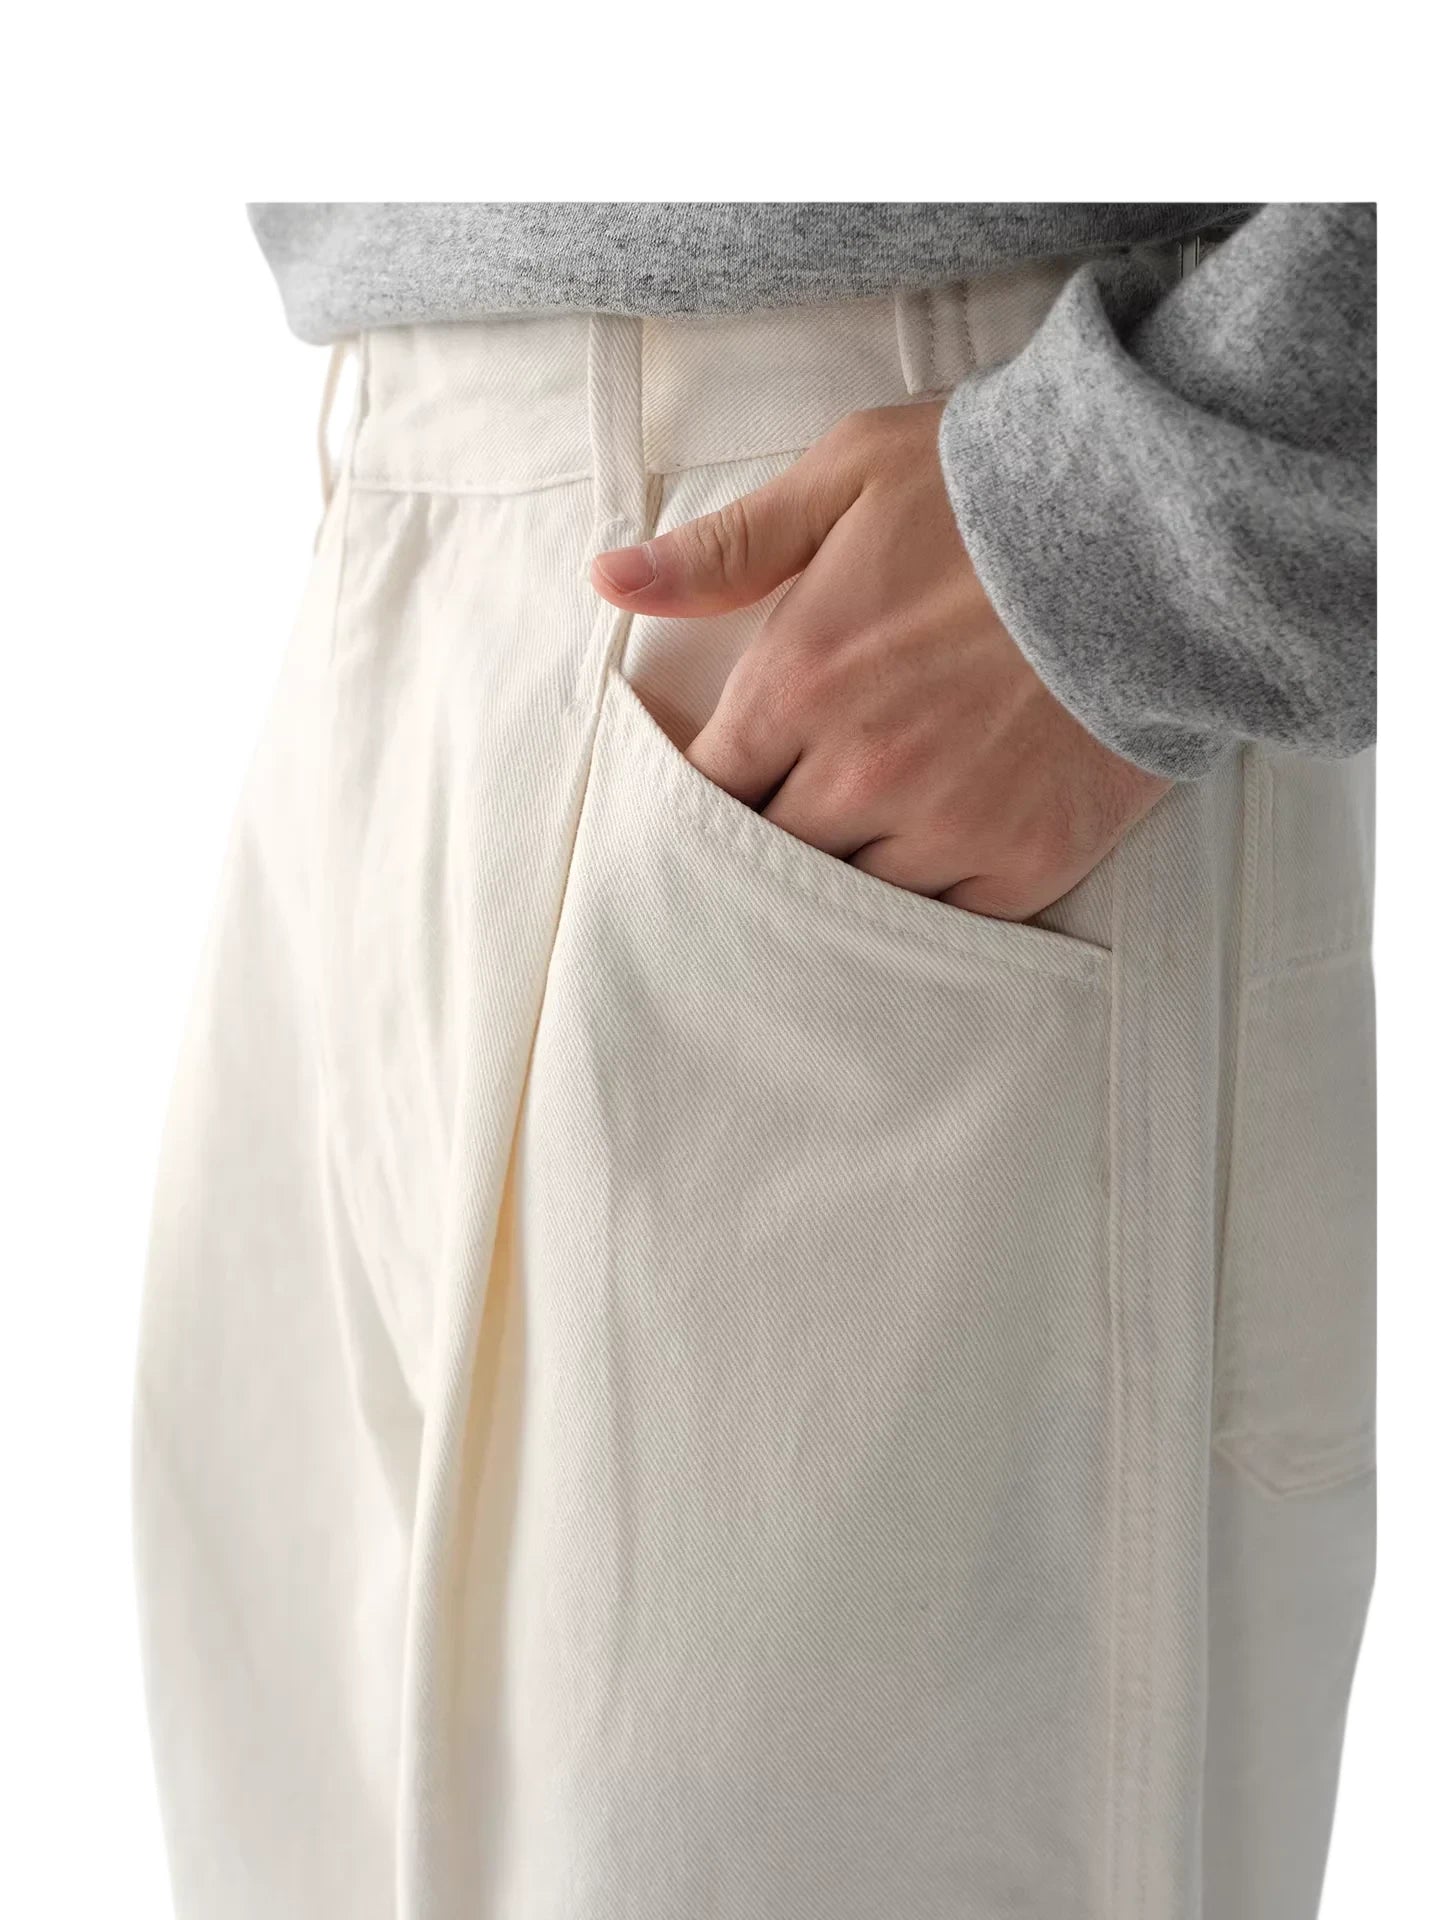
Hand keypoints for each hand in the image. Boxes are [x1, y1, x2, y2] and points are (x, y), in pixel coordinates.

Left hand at [590, 401, 1169, 921]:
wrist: (1165, 528)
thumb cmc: (993, 492)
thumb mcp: (847, 478)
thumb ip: (725, 548)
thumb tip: (608, 580)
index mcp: (798, 682)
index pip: (705, 786)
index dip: (702, 792)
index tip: (718, 785)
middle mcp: (860, 771)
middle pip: (768, 853)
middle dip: (767, 837)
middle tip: (784, 821)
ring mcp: (946, 827)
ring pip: (850, 896)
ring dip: (844, 873)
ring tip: (860, 843)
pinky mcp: (1024, 863)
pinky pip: (944, 921)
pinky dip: (930, 899)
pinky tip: (933, 865)